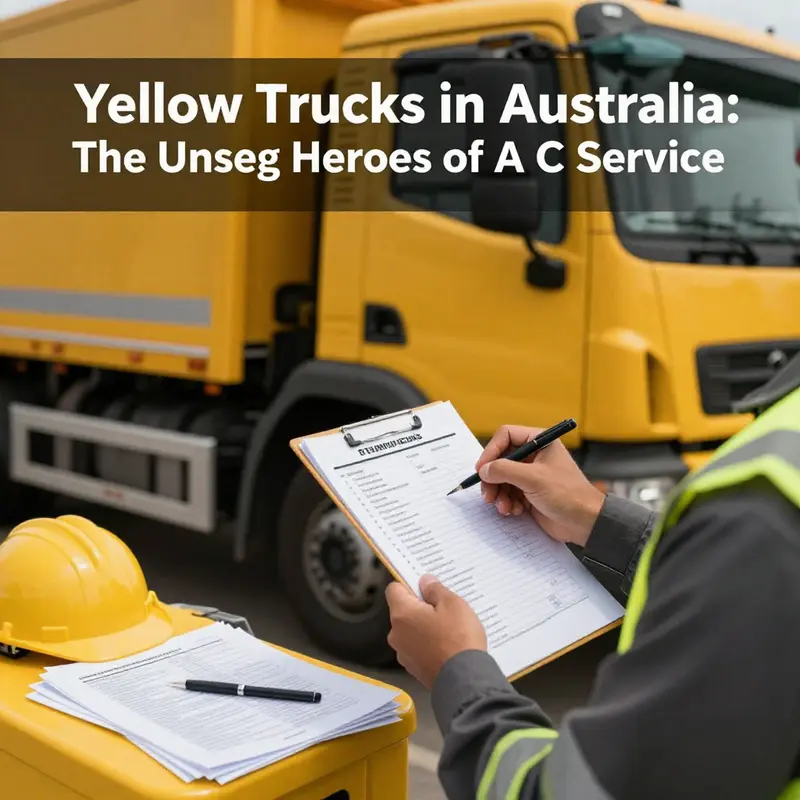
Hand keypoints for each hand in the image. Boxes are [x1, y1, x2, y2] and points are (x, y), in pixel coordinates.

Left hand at [386, 574, 486, 689]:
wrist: (464, 681)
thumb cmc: (458, 638)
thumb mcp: (453, 604)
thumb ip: (435, 590)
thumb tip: (424, 582)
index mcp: (402, 614)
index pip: (393, 589)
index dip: (408, 584)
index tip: (425, 587)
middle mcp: (396, 633)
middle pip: (403, 611)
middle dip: (420, 607)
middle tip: (443, 609)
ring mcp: (403, 653)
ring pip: (411, 631)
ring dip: (424, 627)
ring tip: (449, 630)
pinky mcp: (413, 669)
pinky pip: (417, 648)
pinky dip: (428, 645)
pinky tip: (447, 647)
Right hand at [475, 425, 604, 546]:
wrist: (586, 523)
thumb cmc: (568, 495)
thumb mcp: (534, 478)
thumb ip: (505, 470)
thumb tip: (484, 470)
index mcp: (540, 441)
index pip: (506, 436)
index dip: (491, 451)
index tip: (482, 469)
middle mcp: (534, 455)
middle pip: (500, 459)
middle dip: (493, 479)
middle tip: (488, 495)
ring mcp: (531, 475)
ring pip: (501, 479)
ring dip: (499, 494)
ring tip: (505, 507)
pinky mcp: (529, 493)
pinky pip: (508, 493)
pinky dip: (507, 503)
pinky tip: (516, 511)